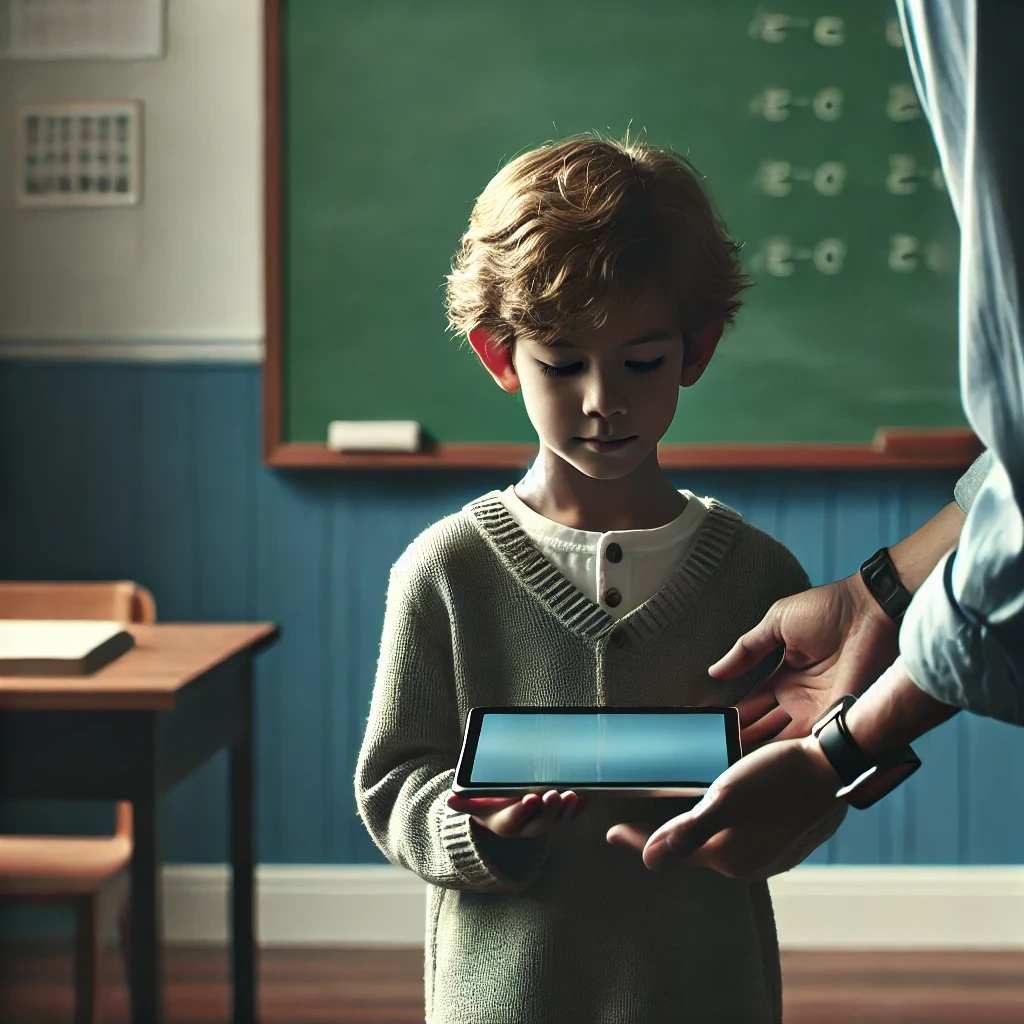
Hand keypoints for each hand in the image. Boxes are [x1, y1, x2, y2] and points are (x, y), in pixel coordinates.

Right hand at [446, 789, 585, 838]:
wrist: (501, 814)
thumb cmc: (488, 803)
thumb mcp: (475, 803)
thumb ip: (464, 801)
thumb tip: (449, 799)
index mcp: (504, 824)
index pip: (513, 820)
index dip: (522, 811)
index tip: (529, 799)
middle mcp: (525, 829)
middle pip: (539, 823)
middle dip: (548, 810)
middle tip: (555, 794)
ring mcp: (544, 825)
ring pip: (557, 822)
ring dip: (566, 811)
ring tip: (573, 795)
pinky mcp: (557, 819)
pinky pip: (571, 817)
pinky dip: (580, 808)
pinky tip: (588, 796)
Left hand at [606, 736, 840, 878]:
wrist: (835, 768)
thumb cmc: (779, 779)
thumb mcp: (728, 799)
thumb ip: (689, 831)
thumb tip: (649, 860)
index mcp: (731, 857)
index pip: (673, 851)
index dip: (638, 839)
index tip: (611, 833)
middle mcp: (750, 861)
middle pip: (696, 850)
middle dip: (667, 837)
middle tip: (639, 824)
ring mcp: (771, 850)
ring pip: (720, 841)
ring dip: (695, 827)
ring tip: (673, 812)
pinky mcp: (785, 834)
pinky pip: (740, 831)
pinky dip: (721, 820)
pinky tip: (720, 804)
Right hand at [719, 574, 898, 749]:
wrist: (871, 613)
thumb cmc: (826, 610)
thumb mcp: (776, 624)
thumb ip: (746, 650)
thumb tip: (714, 672)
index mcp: (784, 675)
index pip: (752, 702)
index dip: (732, 714)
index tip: (710, 727)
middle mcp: (798, 698)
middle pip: (764, 726)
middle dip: (742, 739)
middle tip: (716, 754)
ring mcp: (816, 710)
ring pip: (781, 739)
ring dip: (760, 752)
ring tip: (731, 765)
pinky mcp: (834, 718)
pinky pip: (807, 742)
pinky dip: (788, 754)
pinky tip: (765, 767)